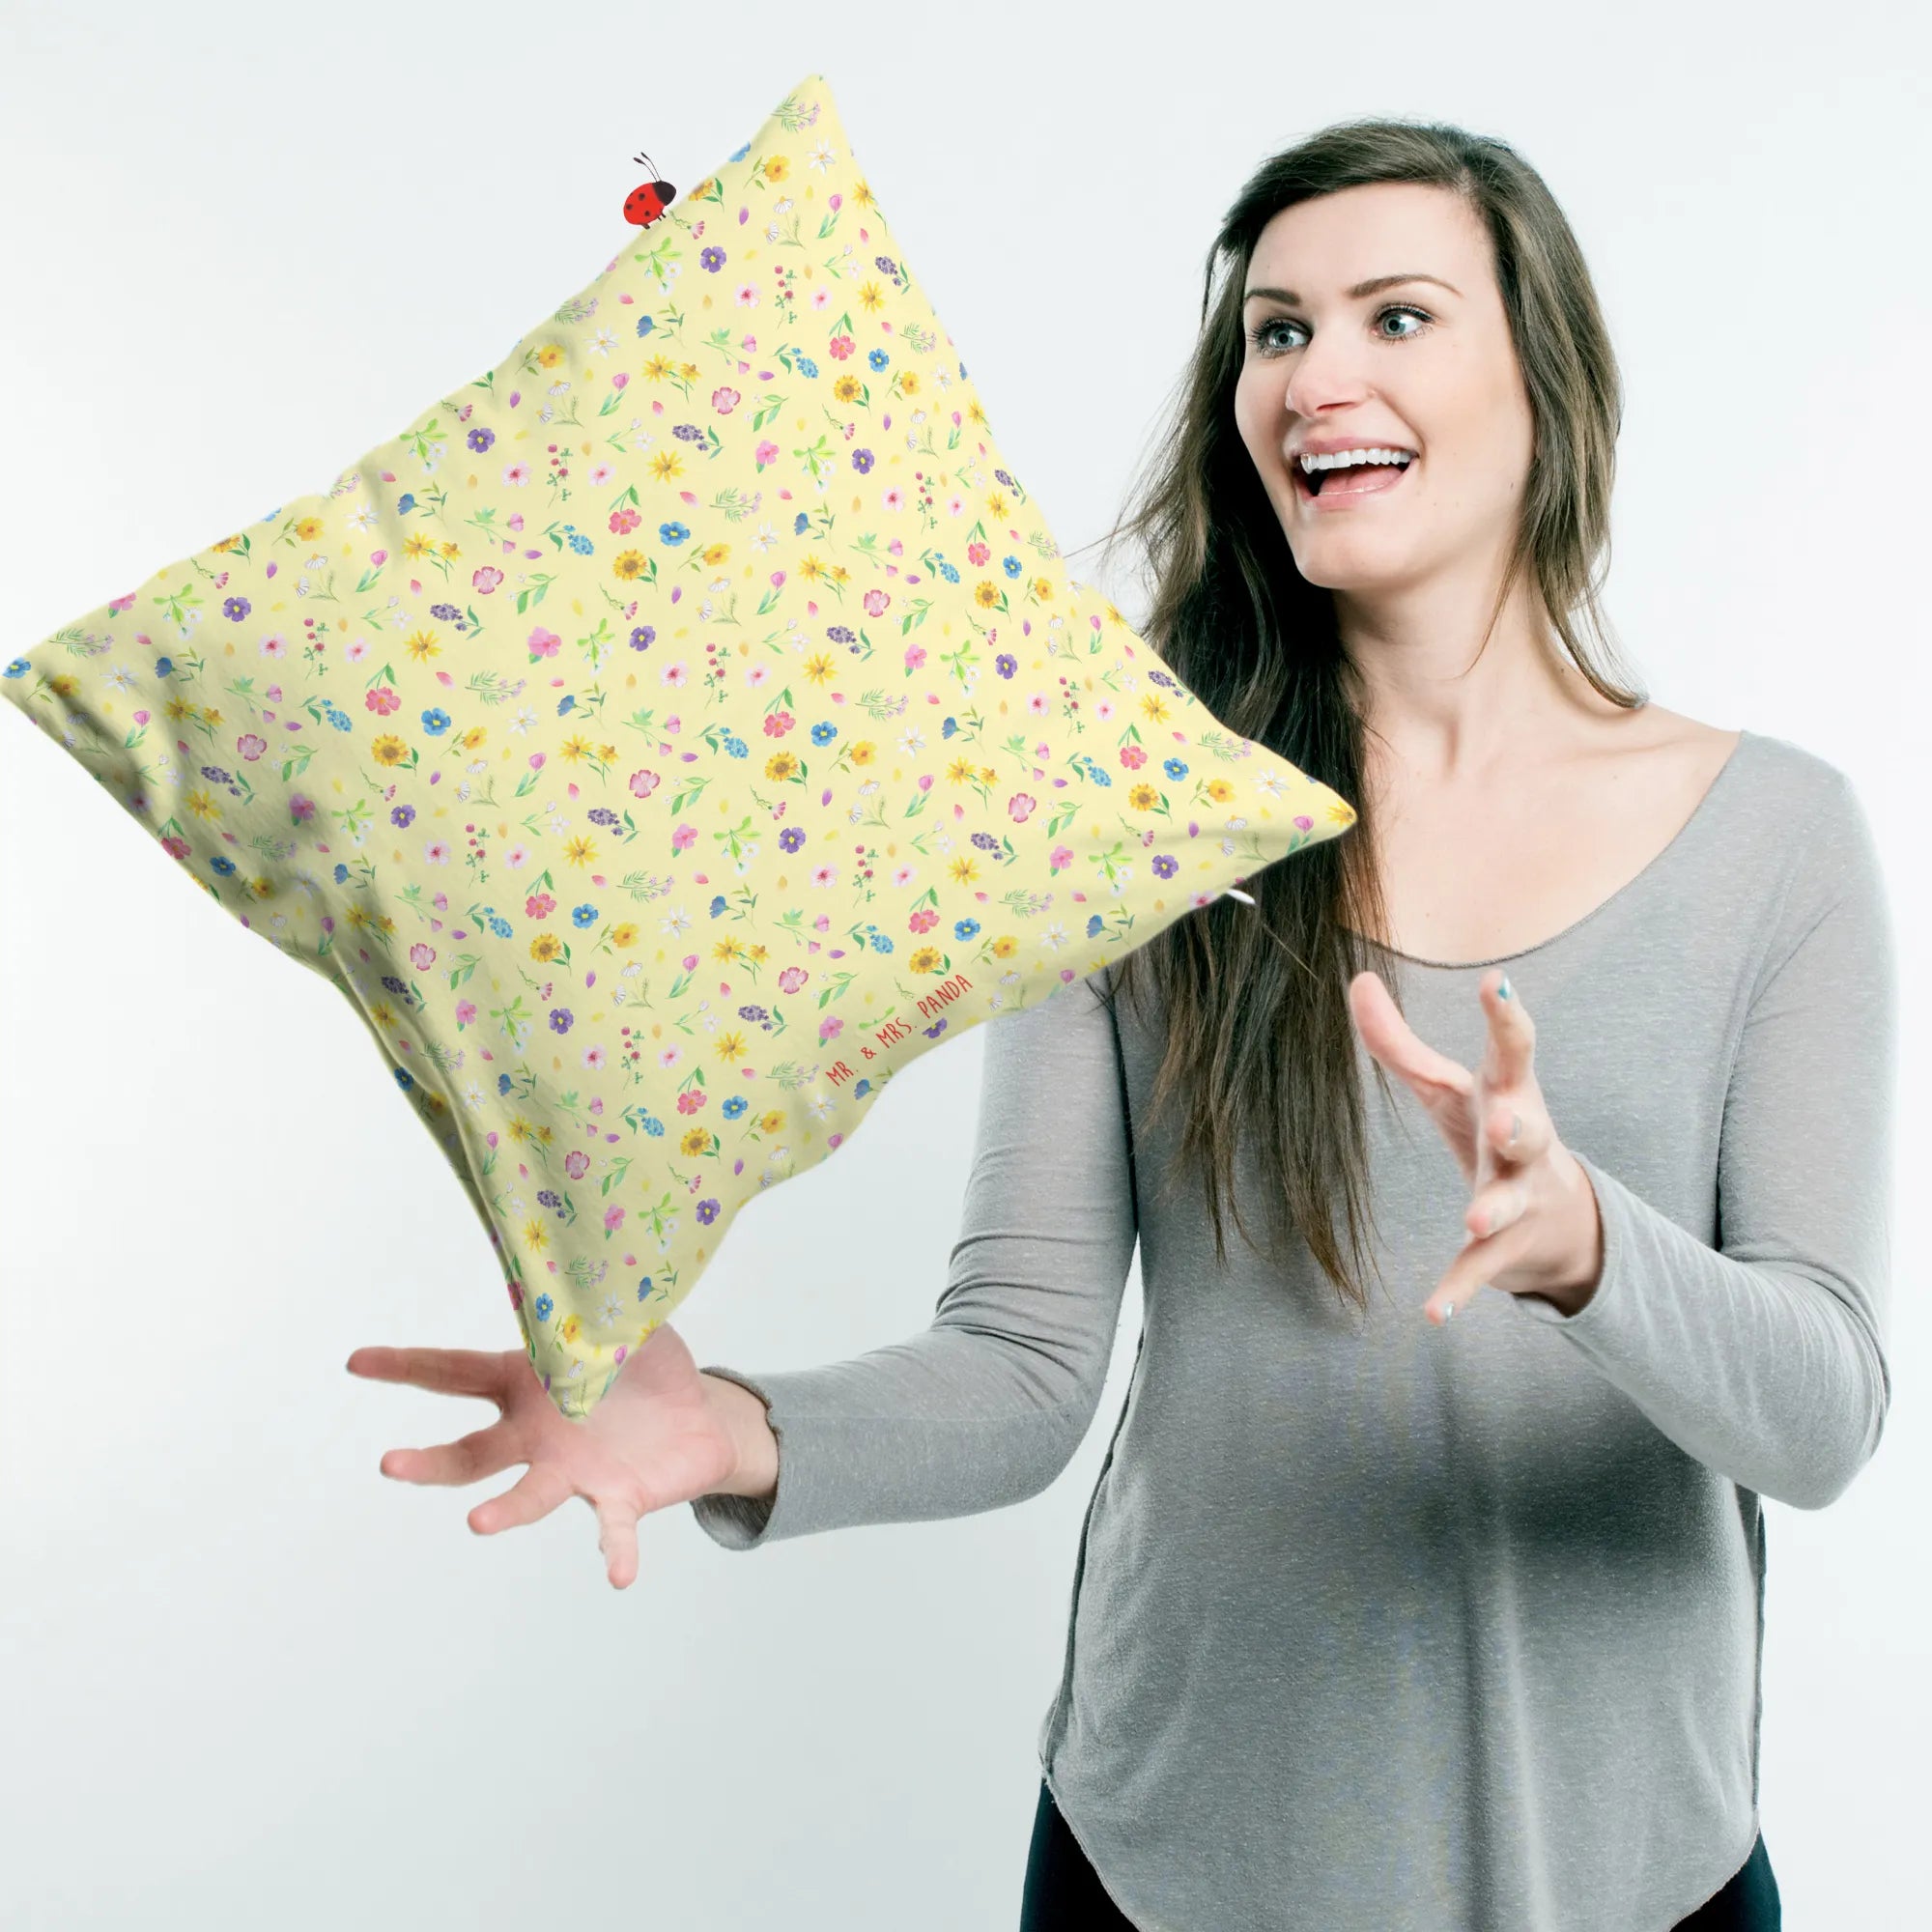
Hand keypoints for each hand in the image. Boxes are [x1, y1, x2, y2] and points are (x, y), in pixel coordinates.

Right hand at [344, 1323, 738, 1589]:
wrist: (700, 1418)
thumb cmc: (649, 1367)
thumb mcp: (627, 1323)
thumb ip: (602, 1302)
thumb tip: (588, 1266)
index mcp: (527, 1383)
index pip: (455, 1373)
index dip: (406, 1367)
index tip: (357, 1362)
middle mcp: (538, 1434)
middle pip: (472, 1454)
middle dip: (430, 1463)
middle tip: (389, 1464)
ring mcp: (574, 1471)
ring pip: (529, 1495)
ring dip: (505, 1512)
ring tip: (477, 1524)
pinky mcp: (620, 1497)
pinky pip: (614, 1527)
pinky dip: (615, 1549)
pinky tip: (619, 1575)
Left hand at [1347, 966, 1603, 1325]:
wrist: (1562, 1221)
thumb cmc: (1493, 1129)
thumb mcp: (1447, 1086)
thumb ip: (1398, 1040)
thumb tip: (1357, 979)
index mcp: (1509, 1094)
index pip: (1513, 1049)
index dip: (1505, 1015)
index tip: (1496, 982)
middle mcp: (1524, 1144)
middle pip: (1529, 1127)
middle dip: (1518, 1123)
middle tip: (1505, 1120)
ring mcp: (1520, 1198)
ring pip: (1510, 1202)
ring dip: (1493, 1210)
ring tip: (1473, 1222)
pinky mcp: (1505, 1249)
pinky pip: (1481, 1271)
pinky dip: (1459, 1291)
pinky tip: (1433, 1314)